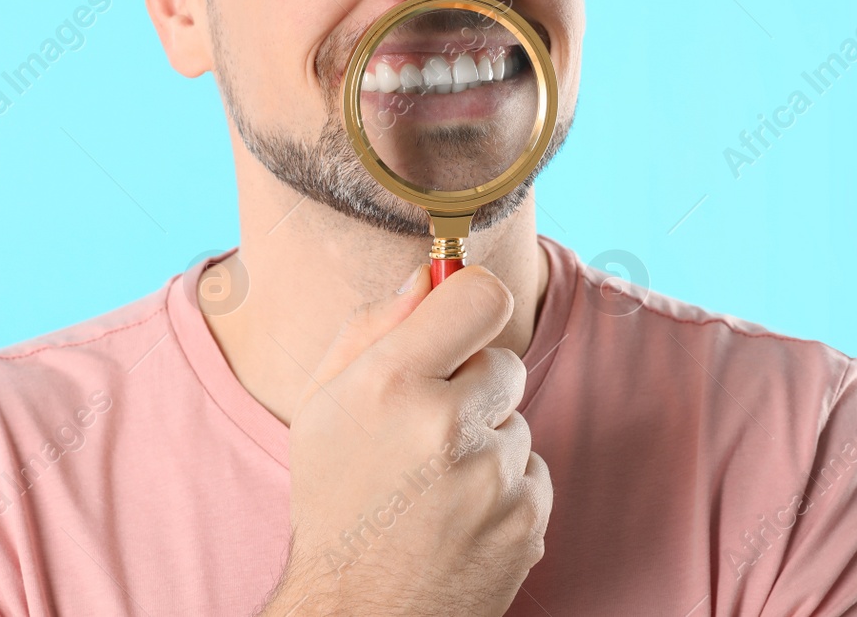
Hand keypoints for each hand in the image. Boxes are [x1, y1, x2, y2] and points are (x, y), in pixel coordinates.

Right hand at [259, 263, 552, 615]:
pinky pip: (532, 472)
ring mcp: (494, 479)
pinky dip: (504, 489)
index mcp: (390, 384)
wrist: (357, 614)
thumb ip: (374, 327)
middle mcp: (447, 425)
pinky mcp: (528, 521)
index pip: (478, 294)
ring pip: (516, 423)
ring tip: (435, 486)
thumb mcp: (324, 404)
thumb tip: (429, 274)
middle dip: (472, 384)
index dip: (471, 299)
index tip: (460, 316)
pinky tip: (458, 517)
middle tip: (427, 426)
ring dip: (485, 443)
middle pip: (503, 360)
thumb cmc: (335, 500)